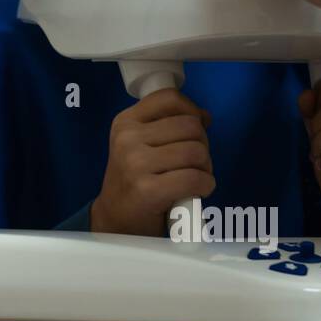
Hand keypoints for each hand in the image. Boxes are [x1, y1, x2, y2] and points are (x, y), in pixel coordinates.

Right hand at [90, 89, 214, 236]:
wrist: (115, 221)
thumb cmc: (134, 182)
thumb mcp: (140, 144)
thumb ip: (166, 126)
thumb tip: (204, 116)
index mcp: (126, 122)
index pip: (170, 99)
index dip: (192, 111)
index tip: (197, 128)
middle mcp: (127, 138)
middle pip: (190, 126)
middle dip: (203, 145)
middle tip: (196, 163)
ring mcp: (135, 164)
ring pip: (196, 151)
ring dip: (206, 167)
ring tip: (196, 178)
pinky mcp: (147, 190)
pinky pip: (194, 178)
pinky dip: (206, 185)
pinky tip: (198, 191)